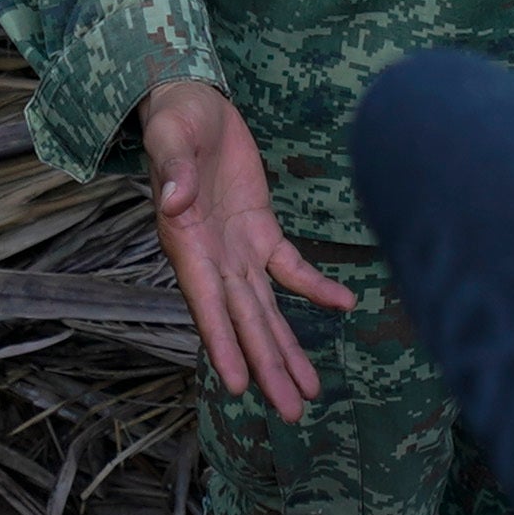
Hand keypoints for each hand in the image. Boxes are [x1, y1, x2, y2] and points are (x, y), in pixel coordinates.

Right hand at [142, 76, 354, 417]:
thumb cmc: (174, 120)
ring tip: (310, 392)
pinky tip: (344, 305)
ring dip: (286, 349)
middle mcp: (213, 257)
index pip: (206, 303)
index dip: (223, 343)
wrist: (192, 103)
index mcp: (186, 243)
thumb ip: (173, 170)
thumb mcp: (169, 136)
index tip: (239, 385)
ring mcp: (238, 248)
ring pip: (266, 310)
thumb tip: (174, 200)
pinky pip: (290, 268)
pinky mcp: (261, 230)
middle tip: (292, 410)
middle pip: (244, 321)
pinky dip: (315, 288)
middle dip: (267, 366)